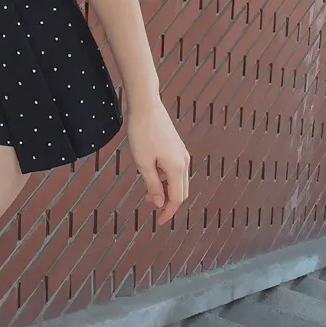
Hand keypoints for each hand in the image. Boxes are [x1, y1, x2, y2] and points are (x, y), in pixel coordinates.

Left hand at [126, 97, 189, 225]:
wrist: (146, 105)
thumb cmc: (142, 133)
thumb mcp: (143, 162)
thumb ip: (153, 185)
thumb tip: (160, 204)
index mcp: (177, 168)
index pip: (177, 199)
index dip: (168, 212)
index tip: (159, 222)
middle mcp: (183, 161)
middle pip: (180, 191)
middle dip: (167, 202)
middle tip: (150, 205)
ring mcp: (181, 152)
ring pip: (177, 180)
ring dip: (165, 189)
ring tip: (146, 189)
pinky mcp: (176, 146)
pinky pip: (174, 168)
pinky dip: (165, 177)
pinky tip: (150, 173)